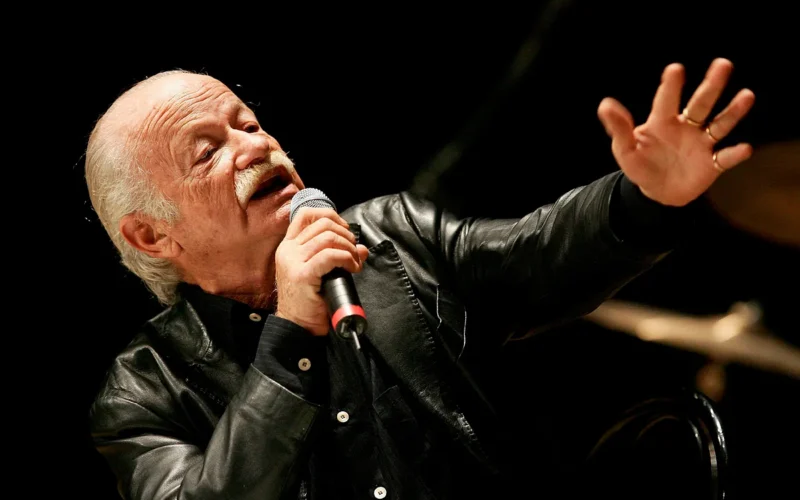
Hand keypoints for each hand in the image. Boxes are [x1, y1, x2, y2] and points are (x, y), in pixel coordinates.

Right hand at [274, 208, 369, 334]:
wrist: (298, 326)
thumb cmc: (309, 301)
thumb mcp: (322, 272)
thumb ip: (337, 255)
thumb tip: (362, 248)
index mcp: (289, 246)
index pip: (306, 214)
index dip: (331, 216)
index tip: (345, 231)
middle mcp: (288, 250)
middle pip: (323, 224)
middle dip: (346, 234)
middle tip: (353, 252)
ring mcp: (293, 261)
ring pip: (328, 237)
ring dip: (349, 248)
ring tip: (354, 263)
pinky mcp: (302, 274)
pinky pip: (330, 255)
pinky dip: (347, 258)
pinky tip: (352, 269)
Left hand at [598, 58, 754, 205]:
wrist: (657, 192)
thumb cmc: (640, 164)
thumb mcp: (624, 148)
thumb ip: (618, 128)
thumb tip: (605, 104)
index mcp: (662, 121)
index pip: (666, 101)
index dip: (671, 86)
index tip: (675, 69)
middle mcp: (686, 127)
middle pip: (701, 103)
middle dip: (711, 85)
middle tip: (723, 64)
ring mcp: (701, 144)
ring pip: (720, 124)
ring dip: (733, 112)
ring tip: (747, 95)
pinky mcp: (712, 164)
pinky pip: (725, 158)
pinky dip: (734, 154)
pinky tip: (745, 148)